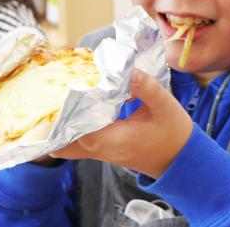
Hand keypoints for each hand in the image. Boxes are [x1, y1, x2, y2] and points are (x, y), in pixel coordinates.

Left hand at [51, 69, 192, 178]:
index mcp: (115, 140)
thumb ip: (147, 88)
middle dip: (54, 122)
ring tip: (54, 99)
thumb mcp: (166, 106)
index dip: (65, 114)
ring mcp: (101, 152)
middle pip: (64, 142)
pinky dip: (69, 129)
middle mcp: (102, 149)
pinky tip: (71, 107)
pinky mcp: (103, 150)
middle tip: (48, 96)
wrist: (181, 159)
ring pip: (67, 145)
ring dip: (59, 126)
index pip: (78, 131)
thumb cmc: (174, 133)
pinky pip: (77, 143)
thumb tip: (128, 70)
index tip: (59, 93)